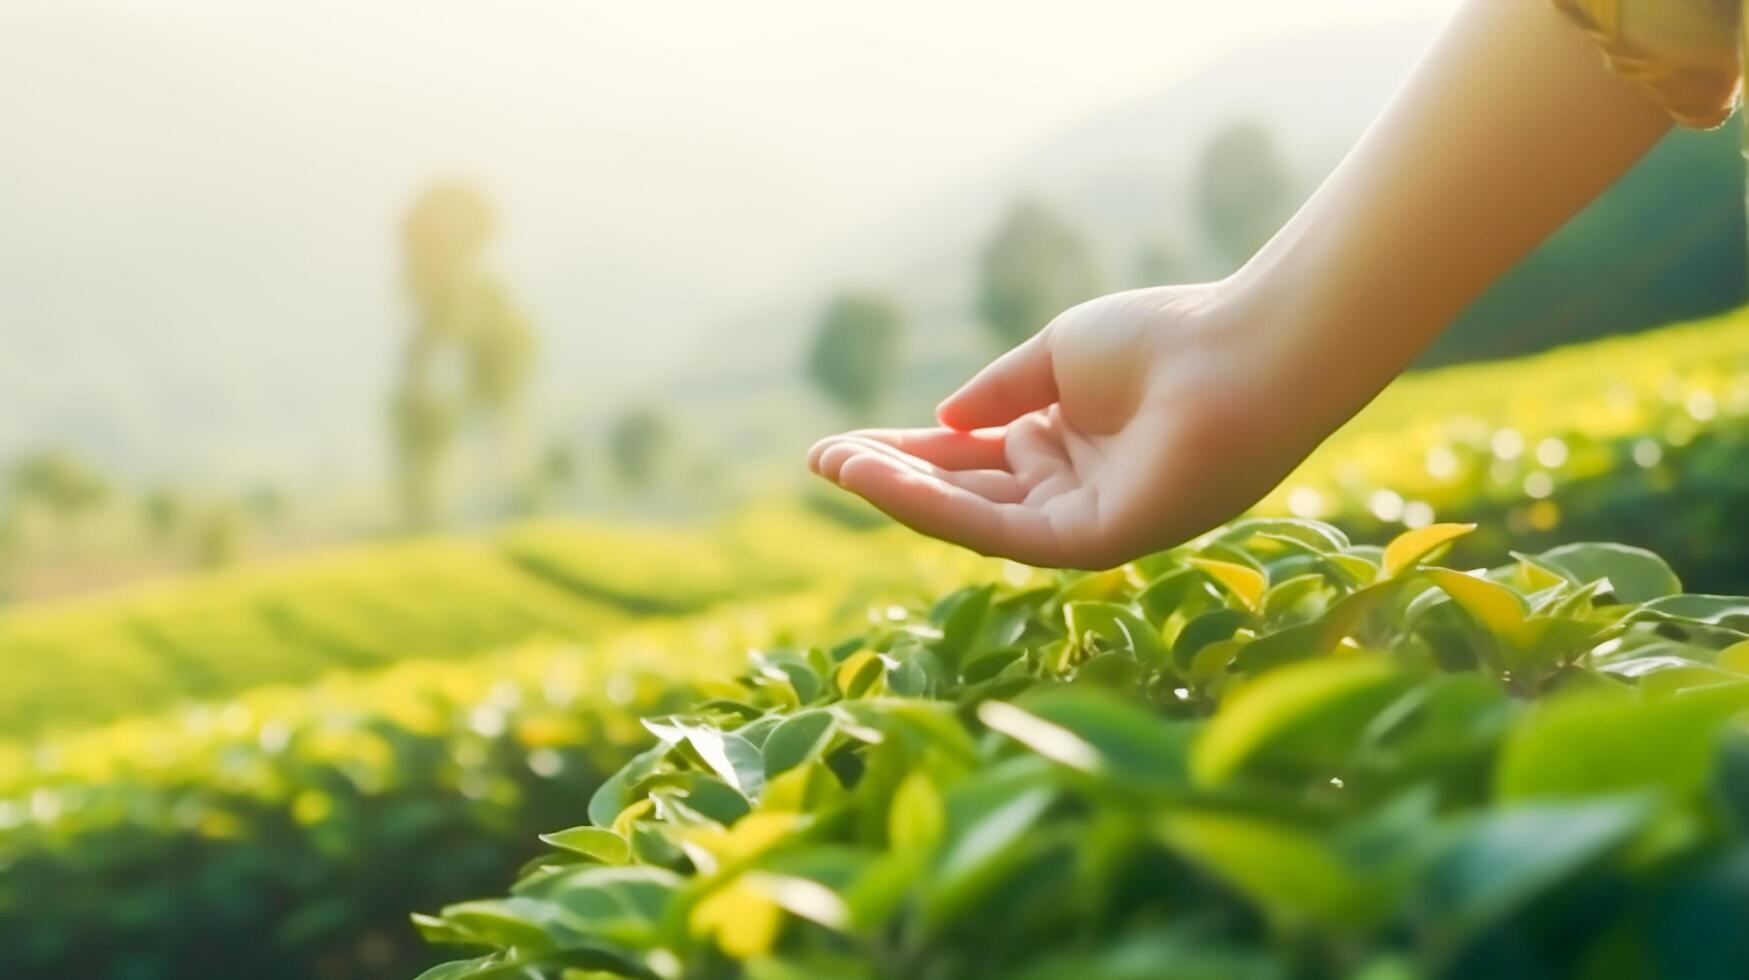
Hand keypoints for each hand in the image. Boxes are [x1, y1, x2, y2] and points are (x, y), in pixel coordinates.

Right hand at [807, 281, 1337, 568]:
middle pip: (960, 494)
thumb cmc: (1166, 338)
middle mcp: (1068, 491)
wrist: (1241, 352)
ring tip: (837, 465)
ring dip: (901, 494)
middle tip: (821, 460)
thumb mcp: (1058, 355)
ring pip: (972, 518)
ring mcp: (1081, 521)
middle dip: (889, 478)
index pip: (966, 459)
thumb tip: (942, 421)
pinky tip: (887, 480)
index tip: (839, 444)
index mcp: (1063, 446)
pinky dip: (941, 508)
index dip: (903, 452)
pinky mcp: (1095, 542)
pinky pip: (1002, 531)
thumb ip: (998, 392)